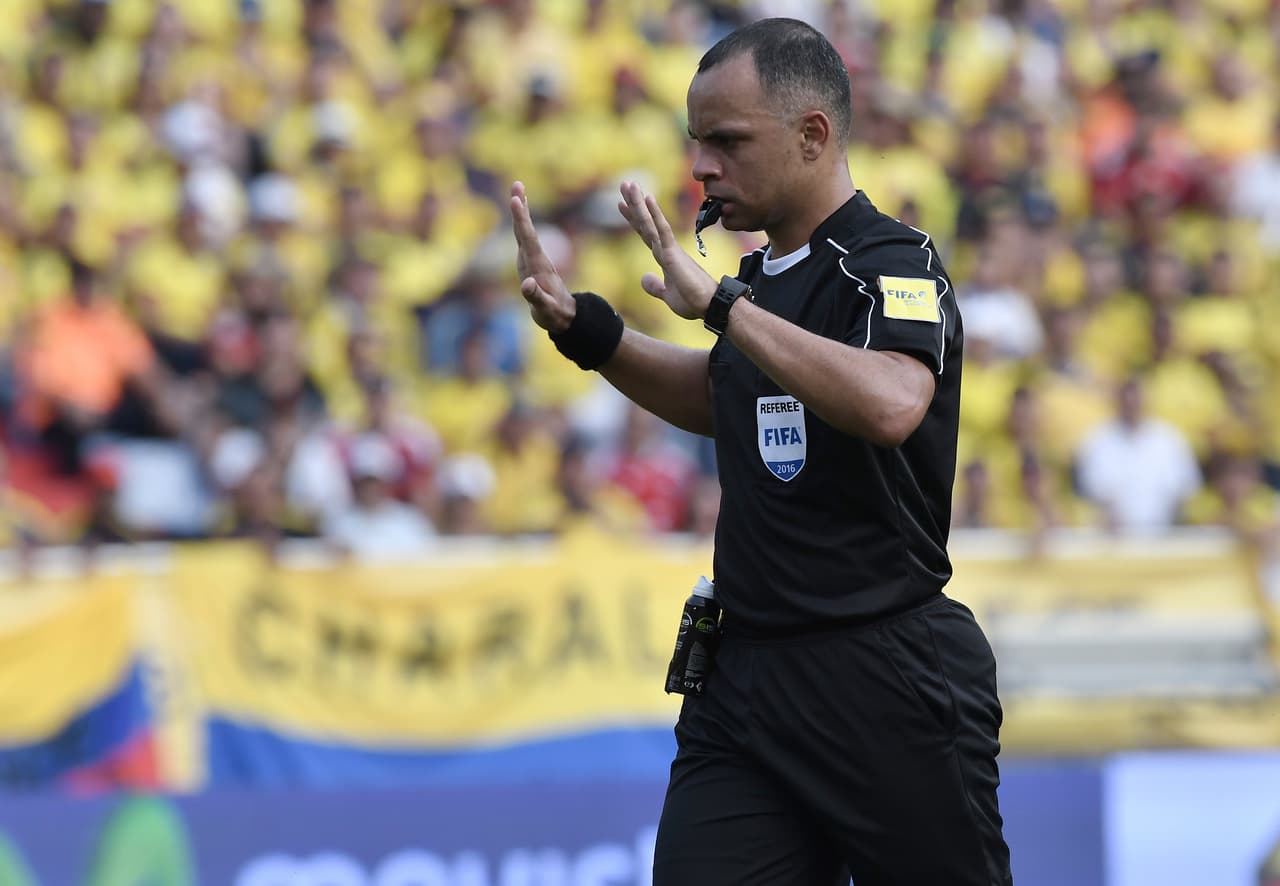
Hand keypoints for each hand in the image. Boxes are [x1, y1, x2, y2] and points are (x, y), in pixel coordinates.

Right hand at [509, 181, 574, 332]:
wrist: (566, 316)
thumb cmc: (555, 314)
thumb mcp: (546, 309)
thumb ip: (537, 297)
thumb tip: (526, 284)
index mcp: (538, 265)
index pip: (527, 238)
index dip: (521, 219)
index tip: (515, 200)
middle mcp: (536, 259)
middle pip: (526, 230)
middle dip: (520, 208)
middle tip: (516, 185)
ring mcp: (533, 260)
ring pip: (524, 232)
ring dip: (520, 213)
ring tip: (516, 193)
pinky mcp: (530, 264)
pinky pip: (523, 240)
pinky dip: (520, 226)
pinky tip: (518, 215)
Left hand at [617, 181, 716, 320]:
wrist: (710, 306)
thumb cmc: (694, 301)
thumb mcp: (667, 295)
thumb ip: (655, 286)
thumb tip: (643, 278)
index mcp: (664, 257)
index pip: (645, 233)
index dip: (634, 218)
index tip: (622, 204)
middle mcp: (666, 249)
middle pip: (645, 223)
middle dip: (634, 203)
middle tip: (624, 184)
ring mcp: (669, 249)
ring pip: (650, 222)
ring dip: (639, 203)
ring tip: (629, 184)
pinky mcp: (673, 254)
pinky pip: (662, 230)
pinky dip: (654, 215)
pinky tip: (648, 198)